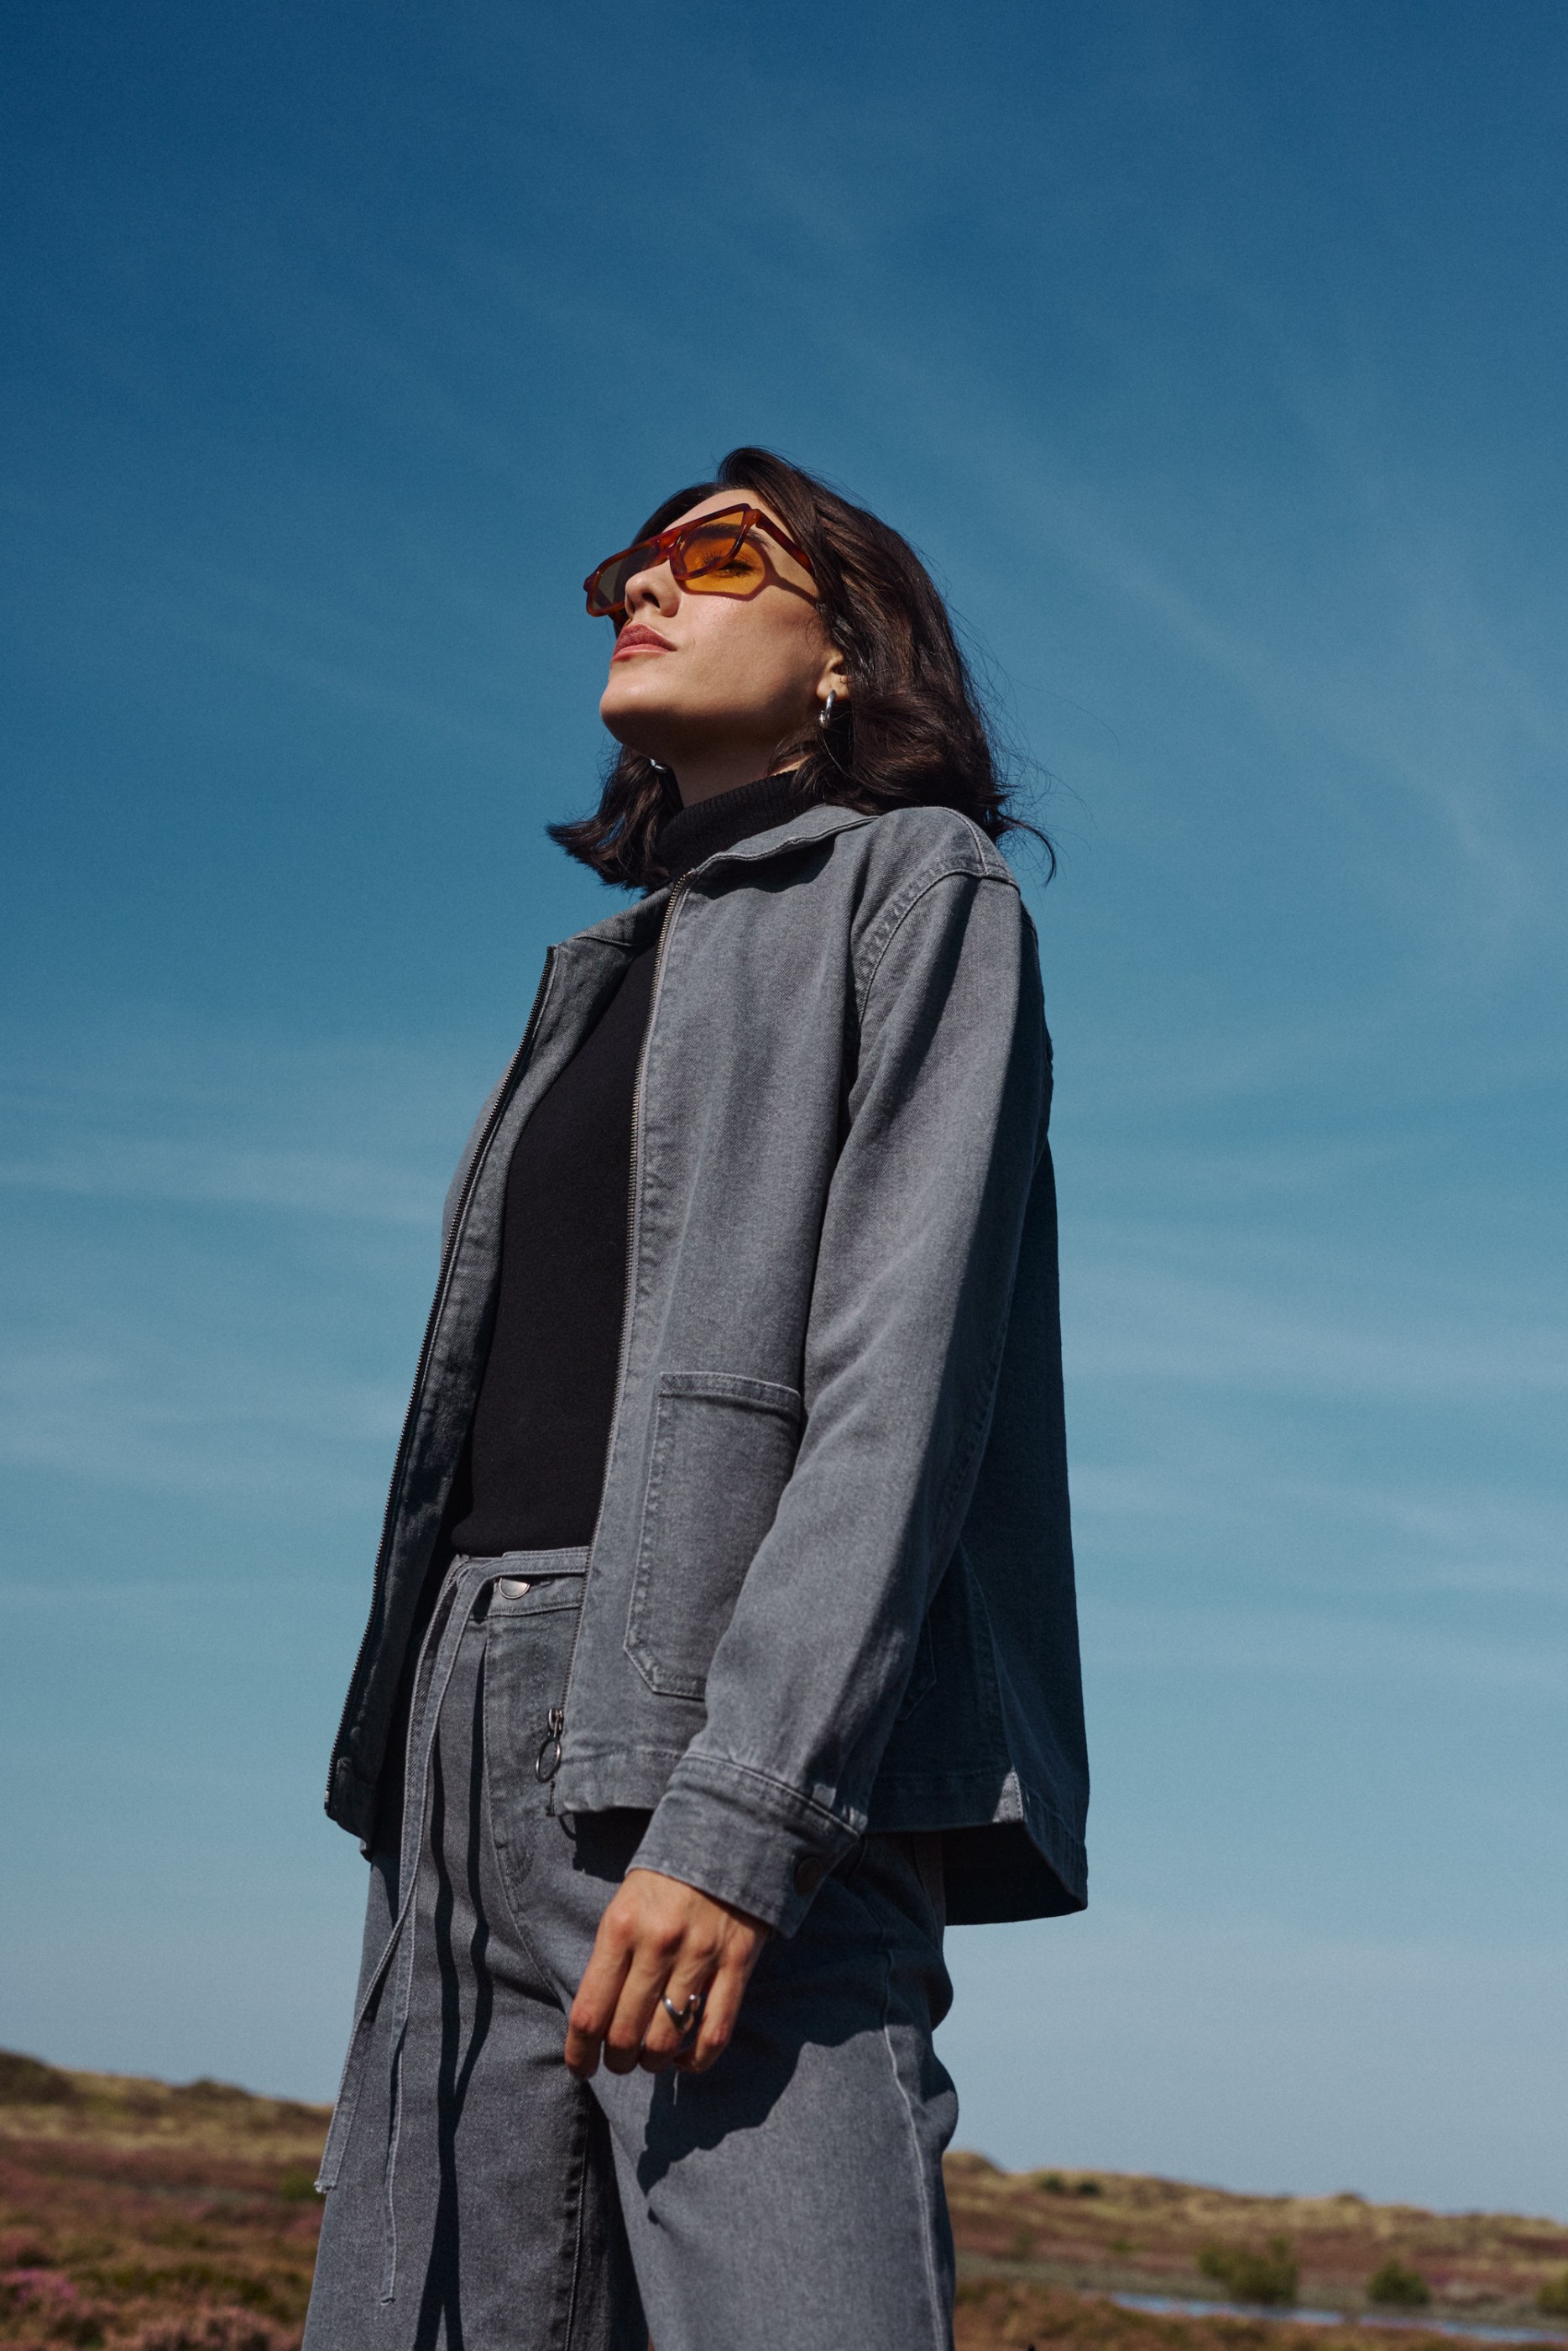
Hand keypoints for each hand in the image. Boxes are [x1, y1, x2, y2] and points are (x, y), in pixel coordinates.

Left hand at [564, 1868, 768, 2079]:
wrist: (728, 1832)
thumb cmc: (667, 1875)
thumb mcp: (624, 1903)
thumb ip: (612, 1955)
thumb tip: (598, 2017)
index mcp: (620, 1928)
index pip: (589, 2011)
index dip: (578, 2052)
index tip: (579, 2067)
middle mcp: (657, 1945)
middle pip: (625, 2034)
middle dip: (616, 2061)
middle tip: (616, 2062)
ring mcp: (700, 1956)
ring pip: (667, 2039)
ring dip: (652, 2062)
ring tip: (649, 2059)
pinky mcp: (736, 1963)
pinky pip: (715, 2032)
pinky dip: (697, 2060)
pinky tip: (685, 2061)